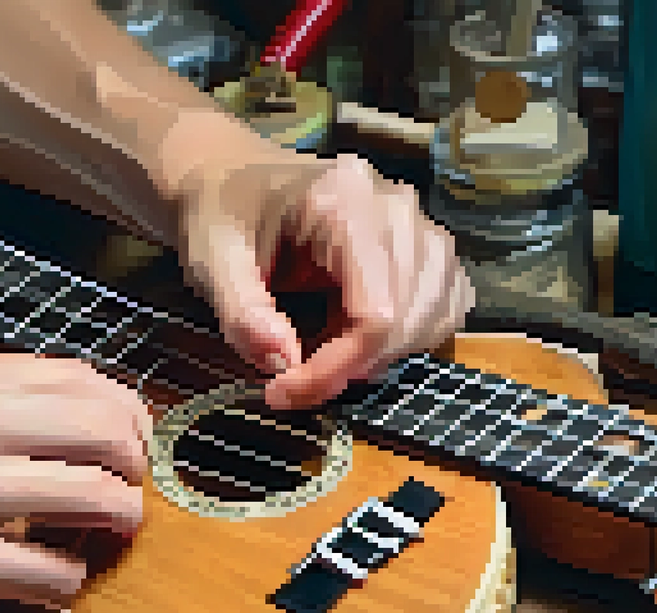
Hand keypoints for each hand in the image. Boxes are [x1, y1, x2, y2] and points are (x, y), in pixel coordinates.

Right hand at [0, 355, 149, 612]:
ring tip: (103, 535)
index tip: (132, 438)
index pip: (87, 380)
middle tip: (127, 491)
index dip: (129, 414)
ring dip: (118, 523)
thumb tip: (41, 406)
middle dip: (136, 468)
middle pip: (110, 433)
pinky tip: (51, 579)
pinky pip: (51, 575)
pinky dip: (67, 581)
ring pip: (98, 501)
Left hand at [177, 149, 472, 408]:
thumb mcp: (210, 260)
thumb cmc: (221, 214)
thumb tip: (283, 363)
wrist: (233, 177)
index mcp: (344, 201)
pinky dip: (410, 336)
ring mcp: (419, 222)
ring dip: (383, 353)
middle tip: (296, 379)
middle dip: (354, 365)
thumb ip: (242, 312)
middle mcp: (395, 206)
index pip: (376, 310)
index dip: (337, 366)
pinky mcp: (427, 244)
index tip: (285, 390)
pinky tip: (359, 332)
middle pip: (411, 317)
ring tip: (325, 345)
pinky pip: (445, 304)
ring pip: (435, 315)